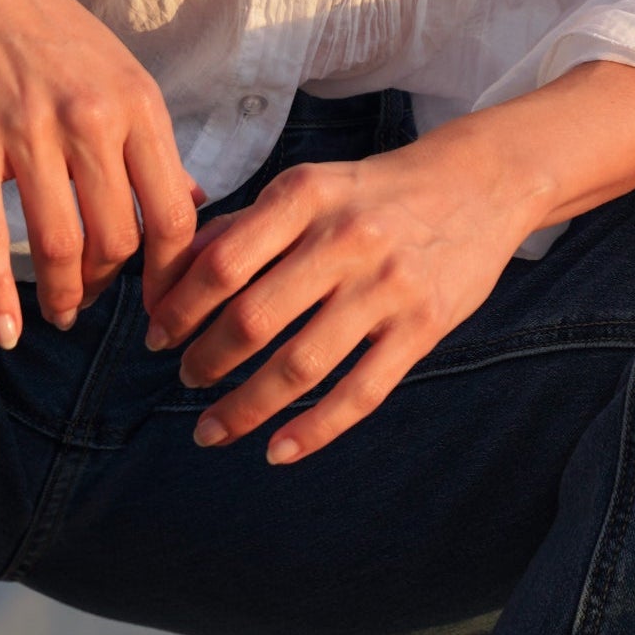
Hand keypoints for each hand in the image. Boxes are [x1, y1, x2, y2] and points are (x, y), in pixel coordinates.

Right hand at [0, 0, 196, 344]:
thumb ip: (148, 139)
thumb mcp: (112, 68)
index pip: (176, 215)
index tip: (165, 306)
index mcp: (137, 102)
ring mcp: (28, 131)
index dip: (175, 276)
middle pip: (119, 239)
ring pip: (60, 245)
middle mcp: (92, 119)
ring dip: (64, 295)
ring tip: (60, 314)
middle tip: (98, 301)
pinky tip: (4, 331)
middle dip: (112, 286)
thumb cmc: (35, 20)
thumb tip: (191, 201)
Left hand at [140, 65, 634, 463]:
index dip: (178, 309)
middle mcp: (344, 240)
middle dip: (204, 361)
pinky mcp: (422, 327)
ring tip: (212, 428)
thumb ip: (241, 228)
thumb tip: (167, 278)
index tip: (155, 337)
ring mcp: (387, 287)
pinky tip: (277, 450)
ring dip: (245, 407)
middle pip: (252, 319)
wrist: (479, 184)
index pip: (221, 262)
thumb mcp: (307, 187)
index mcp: (303, 196)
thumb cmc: (373, 191)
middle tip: (185, 379)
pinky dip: (313, 429)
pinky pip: (359, 392)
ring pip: (300, 365)